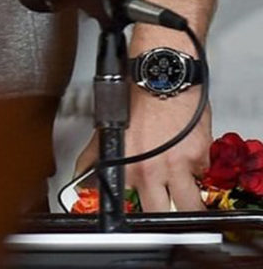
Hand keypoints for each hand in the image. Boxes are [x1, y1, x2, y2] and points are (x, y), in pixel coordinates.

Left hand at [74, 87, 210, 211]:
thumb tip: (81, 173)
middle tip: (160, 200)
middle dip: (161, 210)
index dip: (132, 208)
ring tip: (180, 186)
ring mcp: (179, 165)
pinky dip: (197, 168)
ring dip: (186, 200)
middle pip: (161, 212)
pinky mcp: (200, 156)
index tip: (134, 206)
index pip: (127, 204)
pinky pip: (202, 174)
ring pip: (189, 204)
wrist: (162, 72)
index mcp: (127, 164)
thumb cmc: (136, 91)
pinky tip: (187, 152)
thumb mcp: (109, 123)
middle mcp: (152, 169)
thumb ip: (96, 153)